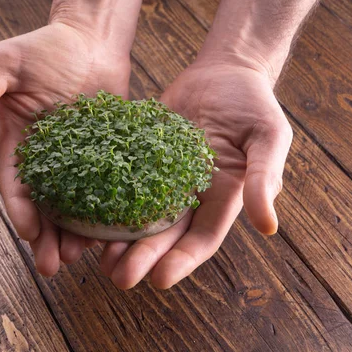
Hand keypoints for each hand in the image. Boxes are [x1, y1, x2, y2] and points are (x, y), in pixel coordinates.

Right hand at [0, 23, 130, 275]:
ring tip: (81, 257)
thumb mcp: (3, 64)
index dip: (19, 212)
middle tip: (52, 267)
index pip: (14, 185)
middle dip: (45, 238)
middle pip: (43, 206)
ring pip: (75, 205)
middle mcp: (47, 159)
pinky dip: (108, 211)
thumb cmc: (43, 47)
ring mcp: (79, 160)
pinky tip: (114, 233)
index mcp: (17, 144)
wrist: (91, 38)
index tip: (28, 235)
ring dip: (74, 234)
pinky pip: (107, 188)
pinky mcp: (107, 156)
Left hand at [100, 62, 292, 288]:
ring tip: (96, 258)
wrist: (224, 71)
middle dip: (142, 257)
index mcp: (222, 198)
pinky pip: (121, 181)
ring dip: (118, 238)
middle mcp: (190, 195)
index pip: (202, 238)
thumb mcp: (268, 138)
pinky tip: (83, 213)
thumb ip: (264, 178)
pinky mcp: (141, 156)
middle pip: (164, 234)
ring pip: (138, 214)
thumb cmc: (254, 104)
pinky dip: (104, 198)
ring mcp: (163, 177)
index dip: (181, 260)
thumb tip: (268, 228)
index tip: (159, 279)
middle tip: (117, 277)